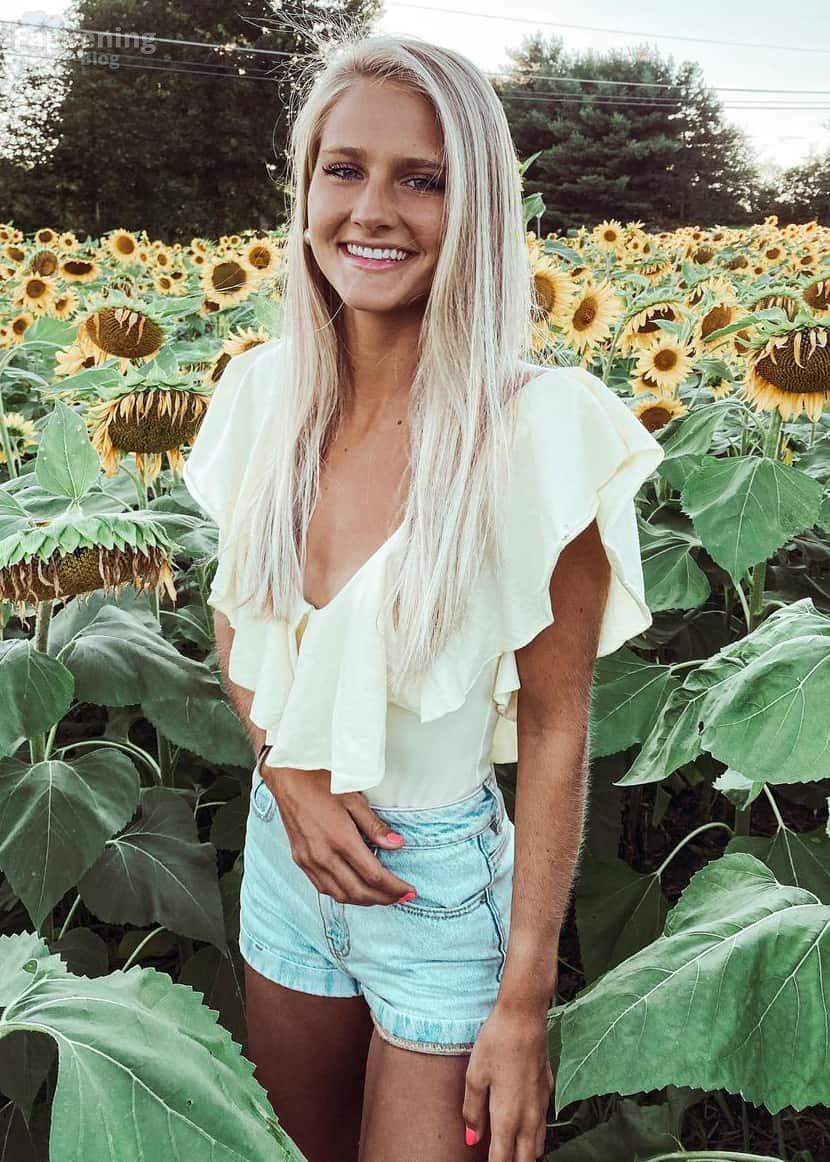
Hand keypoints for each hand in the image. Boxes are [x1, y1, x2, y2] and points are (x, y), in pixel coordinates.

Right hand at [263, 766, 417, 907]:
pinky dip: (343, 894)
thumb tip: (397, 844)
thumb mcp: (354, 799)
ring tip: (382, 896)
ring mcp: (310, 861)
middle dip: (383, 898)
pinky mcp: (301, 861)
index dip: (394, 888)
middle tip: (401, 898)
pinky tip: (355, 890)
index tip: (409, 891)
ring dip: (364, 900)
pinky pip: (324, 888)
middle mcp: (324, 856)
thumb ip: (375, 826)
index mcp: (341, 840)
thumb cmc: (322, 784)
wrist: (288, 779)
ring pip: (340, 894)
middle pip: (359, 891)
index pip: (374, 876)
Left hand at [462, 1004, 553, 1160]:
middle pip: (526, 1159)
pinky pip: (543, 1125)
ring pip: (538, 1144)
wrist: (524, 1017)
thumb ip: (473, 1111)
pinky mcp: (547, 1090)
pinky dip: (534, 1136)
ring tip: (514, 1154)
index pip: (502, 1159)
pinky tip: (525, 1128)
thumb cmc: (496, 1043)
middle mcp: (529, 1117)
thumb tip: (472, 1138)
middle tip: (500, 1161)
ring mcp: (541, 1104)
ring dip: (526, 1155)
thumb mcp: (475, 1076)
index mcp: (508, 1117)